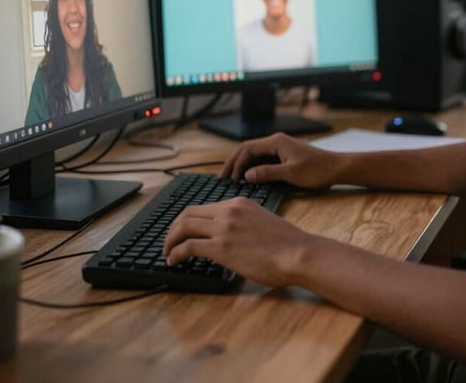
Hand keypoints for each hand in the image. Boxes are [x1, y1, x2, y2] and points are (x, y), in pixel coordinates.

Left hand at [163, 197, 313, 286]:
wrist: (298, 253)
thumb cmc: (287, 244)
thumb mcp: (263, 221)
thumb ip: (244, 223)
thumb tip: (234, 237)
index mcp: (239, 202)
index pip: (204, 207)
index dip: (188, 220)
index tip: (184, 232)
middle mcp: (229, 210)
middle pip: (188, 213)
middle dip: (174, 228)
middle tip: (169, 242)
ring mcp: (224, 227)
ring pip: (184, 227)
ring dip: (170, 240)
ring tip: (167, 253)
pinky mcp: (221, 247)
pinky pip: (188, 246)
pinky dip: (175, 253)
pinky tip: (174, 261)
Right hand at [220, 132, 339, 187]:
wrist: (337, 168)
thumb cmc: (317, 170)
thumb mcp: (291, 173)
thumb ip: (267, 173)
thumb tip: (247, 175)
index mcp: (277, 142)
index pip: (248, 148)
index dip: (236, 163)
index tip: (230, 178)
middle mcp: (277, 142)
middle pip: (248, 149)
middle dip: (235, 163)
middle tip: (222, 178)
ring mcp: (281, 148)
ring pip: (255, 154)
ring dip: (243, 165)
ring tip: (232, 179)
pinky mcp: (285, 156)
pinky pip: (264, 159)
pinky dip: (254, 168)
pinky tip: (249, 178)